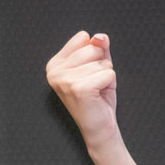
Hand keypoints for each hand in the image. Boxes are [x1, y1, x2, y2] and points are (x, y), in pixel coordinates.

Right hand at [46, 31, 119, 151]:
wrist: (99, 127)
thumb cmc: (97, 97)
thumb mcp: (98, 66)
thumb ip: (98, 47)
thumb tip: (99, 36)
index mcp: (54, 64)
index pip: (83, 38)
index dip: (94, 54)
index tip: (88, 73)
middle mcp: (55, 71)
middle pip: (92, 48)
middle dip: (101, 65)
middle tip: (94, 83)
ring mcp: (65, 80)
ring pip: (102, 62)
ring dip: (105, 76)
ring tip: (96, 90)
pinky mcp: (79, 88)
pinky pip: (108, 73)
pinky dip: (109, 84)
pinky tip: (99, 95)